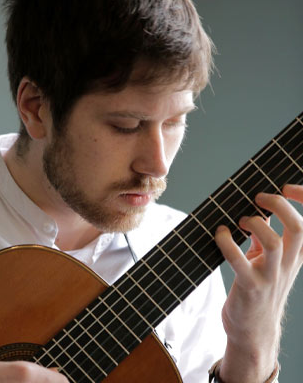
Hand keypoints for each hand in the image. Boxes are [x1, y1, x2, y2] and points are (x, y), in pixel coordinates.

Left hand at [214, 184, 302, 382]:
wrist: (252, 329)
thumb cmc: (257, 288)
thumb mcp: (266, 260)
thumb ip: (264, 236)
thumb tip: (256, 210)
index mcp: (294, 255)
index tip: (286, 186)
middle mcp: (287, 264)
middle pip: (298, 228)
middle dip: (279, 205)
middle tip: (258, 198)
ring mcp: (270, 276)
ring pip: (272, 242)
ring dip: (253, 223)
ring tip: (239, 221)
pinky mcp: (249, 286)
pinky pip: (238, 260)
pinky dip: (226, 242)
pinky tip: (220, 234)